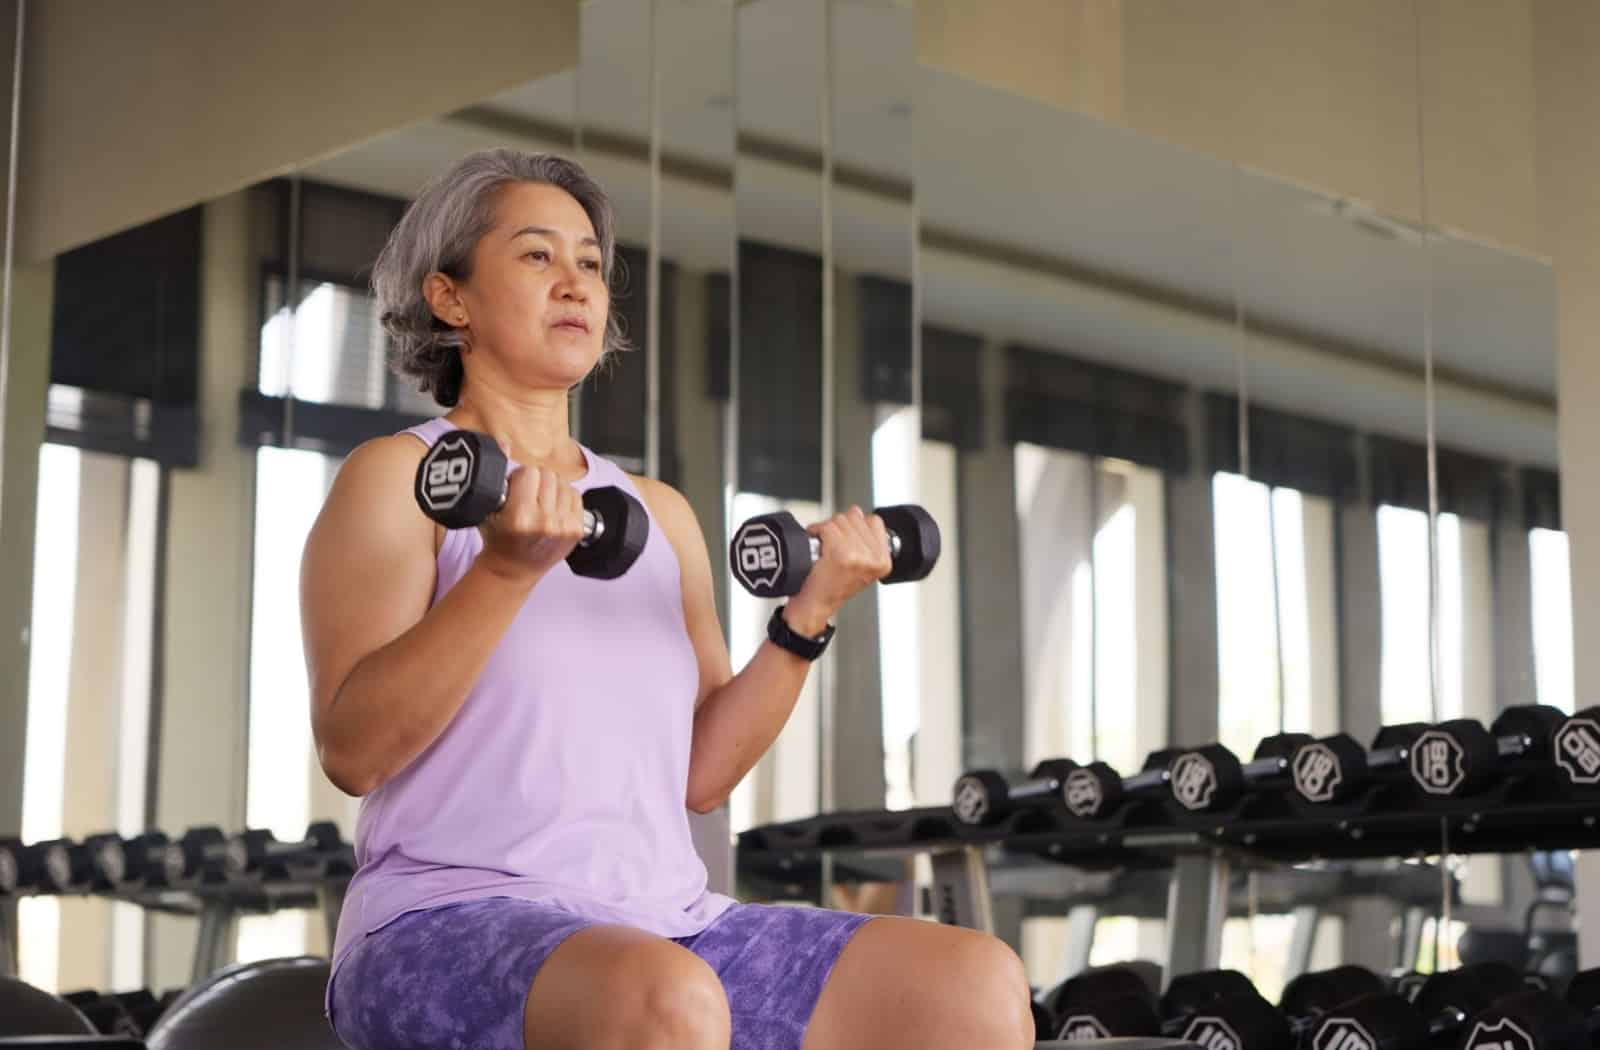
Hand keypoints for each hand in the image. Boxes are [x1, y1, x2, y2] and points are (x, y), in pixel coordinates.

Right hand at [473, 436, 586, 583]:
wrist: (513, 570)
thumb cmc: (497, 539)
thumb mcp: (487, 509)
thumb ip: (496, 475)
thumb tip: (505, 444)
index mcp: (520, 516)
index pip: (529, 472)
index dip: (520, 477)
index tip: (515, 488)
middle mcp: (544, 522)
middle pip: (548, 475)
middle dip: (536, 481)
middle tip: (528, 495)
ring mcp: (563, 527)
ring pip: (564, 483)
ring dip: (552, 488)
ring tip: (540, 503)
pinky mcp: (576, 530)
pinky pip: (577, 495)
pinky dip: (565, 498)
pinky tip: (553, 509)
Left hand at [787, 506, 892, 632]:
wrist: (815, 605)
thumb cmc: (831, 587)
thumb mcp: (859, 565)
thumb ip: (864, 538)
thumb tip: (856, 511)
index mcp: (883, 561)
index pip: (875, 521)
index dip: (855, 526)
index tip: (846, 541)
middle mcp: (874, 559)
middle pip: (856, 517)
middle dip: (839, 527)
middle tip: (831, 546)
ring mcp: (859, 556)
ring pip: (840, 520)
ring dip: (826, 529)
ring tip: (824, 548)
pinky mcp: (842, 554)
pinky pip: (828, 527)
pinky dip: (816, 531)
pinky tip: (816, 546)